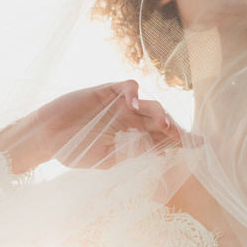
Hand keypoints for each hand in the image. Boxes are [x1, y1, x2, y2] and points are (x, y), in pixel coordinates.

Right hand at [0, 81, 189, 170]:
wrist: (46, 139)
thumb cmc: (75, 151)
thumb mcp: (106, 159)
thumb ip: (130, 154)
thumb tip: (158, 152)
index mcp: (133, 136)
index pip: (162, 137)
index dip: (181, 139)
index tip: (200, 144)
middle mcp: (131, 119)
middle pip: (160, 120)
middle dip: (174, 129)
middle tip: (184, 139)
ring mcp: (120, 104)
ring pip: (149, 103)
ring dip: (159, 113)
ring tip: (164, 125)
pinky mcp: (107, 92)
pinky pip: (128, 87)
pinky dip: (134, 94)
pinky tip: (133, 106)